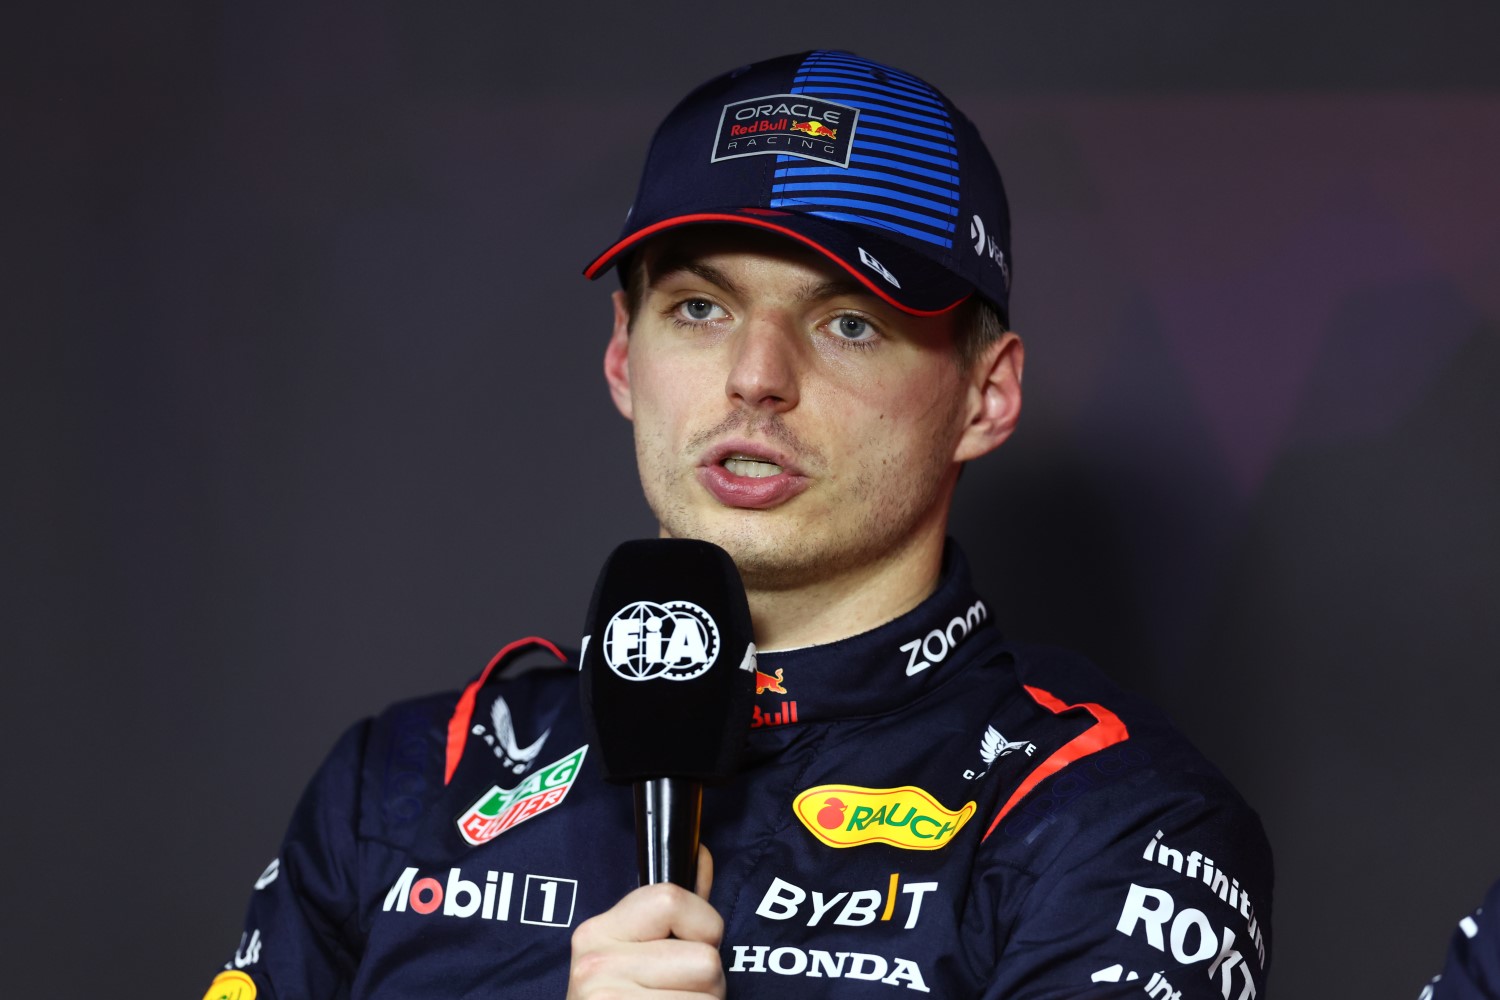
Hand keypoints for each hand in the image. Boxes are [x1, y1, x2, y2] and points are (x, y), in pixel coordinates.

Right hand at [566, 845, 724, 997]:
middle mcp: (595, 967)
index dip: (701, 925)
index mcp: (596, 933)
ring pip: (710, 996)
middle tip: (675, 996)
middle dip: (708, 984)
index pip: (671, 897)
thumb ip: (677, 908)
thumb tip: (704, 854)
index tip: (687, 948)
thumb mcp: (639, 952)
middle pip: (705, 958)